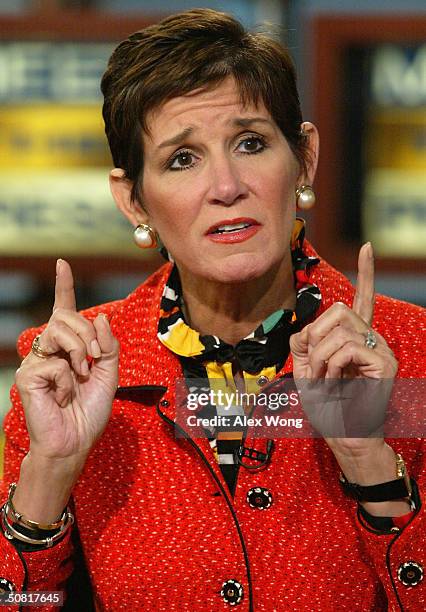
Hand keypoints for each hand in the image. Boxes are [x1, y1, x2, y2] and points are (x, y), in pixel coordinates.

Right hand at [15, 259, 118, 461]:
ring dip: (79, 352)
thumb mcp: (109, 374)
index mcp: (68, 347)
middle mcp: (49, 349)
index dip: (64, 286)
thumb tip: (100, 317)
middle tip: (96, 357)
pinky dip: (67, 380)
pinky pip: (54, 362)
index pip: (64, 309)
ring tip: (81, 375)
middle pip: (66, 317)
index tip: (62, 264)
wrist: (75, 441)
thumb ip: (108, 345)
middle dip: (87, 334)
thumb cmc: (89, 411)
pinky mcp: (27, 376)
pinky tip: (63, 396)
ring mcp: (36, 361)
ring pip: (58, 331)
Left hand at [290, 243, 397, 458]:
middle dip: (315, 338)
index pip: (361, 299)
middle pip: (337, 310)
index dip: (365, 273)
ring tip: (322, 380)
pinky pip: (346, 347)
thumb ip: (303, 344)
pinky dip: (329, 366)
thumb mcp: (305, 370)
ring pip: (338, 330)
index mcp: (354, 338)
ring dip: (319, 358)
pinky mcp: (384, 363)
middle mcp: (371, 338)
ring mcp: (379, 350)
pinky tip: (333, 384)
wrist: (342, 435)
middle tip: (314, 368)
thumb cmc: (327, 407)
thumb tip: (305, 328)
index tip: (368, 247)